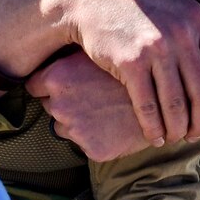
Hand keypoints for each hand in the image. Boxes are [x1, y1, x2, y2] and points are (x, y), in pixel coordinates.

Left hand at [25, 52, 153, 162]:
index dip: (47, 86)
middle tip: (94, 96)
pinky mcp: (92, 149)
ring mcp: (75, 129)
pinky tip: (115, 126)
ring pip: (64, 129)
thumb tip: (53, 50)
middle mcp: (60, 104)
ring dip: (79, 123)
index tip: (63, 85)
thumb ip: (72, 59)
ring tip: (107, 110)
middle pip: (49, 107)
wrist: (166, 96)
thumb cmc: (130, 69)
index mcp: (58, 77)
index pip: (33, 86)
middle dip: (66, 105)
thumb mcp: (97, 55)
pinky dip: (97, 139)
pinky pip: (85, 145)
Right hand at [48, 0, 199, 145]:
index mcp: (196, 19)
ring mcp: (156, 49)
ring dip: (180, 129)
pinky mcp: (129, 62)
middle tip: (199, 134)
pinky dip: (154, 128)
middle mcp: (180, 34)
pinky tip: (155, 138)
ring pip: (177, 104)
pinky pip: (148, 106)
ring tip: (177, 138)